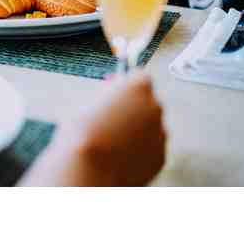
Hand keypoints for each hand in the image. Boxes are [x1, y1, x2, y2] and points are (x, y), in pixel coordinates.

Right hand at [22, 71, 165, 185]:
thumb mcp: (88, 100)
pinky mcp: (160, 157)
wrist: (88, 168)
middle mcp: (155, 108)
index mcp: (138, 87)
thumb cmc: (83, 132)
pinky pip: (151, 146)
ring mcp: (160, 133)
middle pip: (147, 101)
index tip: (115, 88)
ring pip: (150, 125)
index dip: (126, 83)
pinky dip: (139, 148)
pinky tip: (119, 153)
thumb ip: (107, 93)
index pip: (139, 76)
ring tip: (111, 138)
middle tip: (110, 115)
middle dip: (132, 106)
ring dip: (136, 128)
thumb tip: (113, 92)